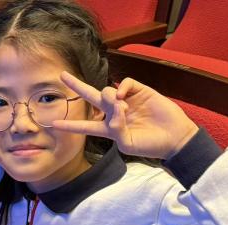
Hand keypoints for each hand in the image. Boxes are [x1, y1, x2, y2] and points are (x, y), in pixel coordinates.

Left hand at [52, 71, 198, 159]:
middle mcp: (115, 113)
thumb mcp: (128, 144)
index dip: (70, 126)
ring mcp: (127, 101)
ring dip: (109, 98)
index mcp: (110, 129)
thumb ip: (116, 129)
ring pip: (107, 91)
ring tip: (122, 108)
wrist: (174, 137)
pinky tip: (123, 96)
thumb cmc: (151, 145)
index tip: (53, 124)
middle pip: (91, 97)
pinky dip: (121, 87)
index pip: (86, 126)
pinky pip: (124, 83)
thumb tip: (115, 109)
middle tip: (62, 75)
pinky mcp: (139, 91)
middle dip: (77, 86)